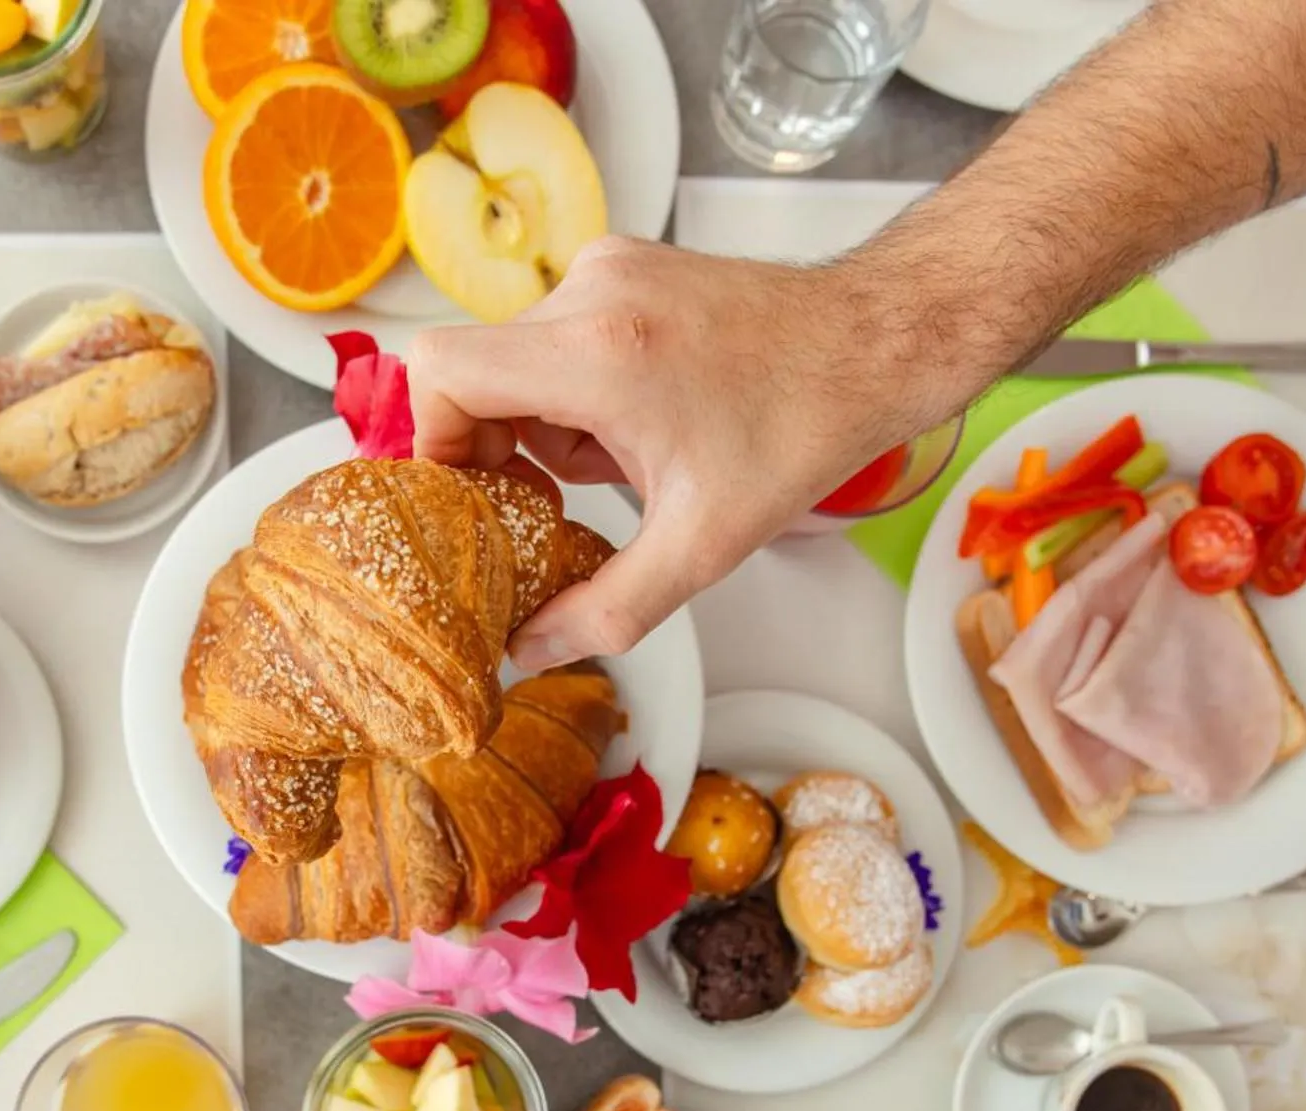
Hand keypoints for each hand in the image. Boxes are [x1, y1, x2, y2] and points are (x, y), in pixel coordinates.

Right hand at [408, 237, 960, 669]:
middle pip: (476, 372)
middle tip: (556, 499)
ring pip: (517, 358)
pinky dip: (574, 388)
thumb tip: (531, 649)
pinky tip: (639, 425)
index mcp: (596, 351)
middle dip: (501, 447)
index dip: (431, 438)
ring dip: (545, 423)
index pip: (441, 369)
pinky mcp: (626, 266)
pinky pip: (557, 335)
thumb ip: (606, 607)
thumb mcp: (701, 544)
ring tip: (621, 460)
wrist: (874, 343)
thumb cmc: (800, 429)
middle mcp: (590, 292)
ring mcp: (608, 268)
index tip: (473, 493)